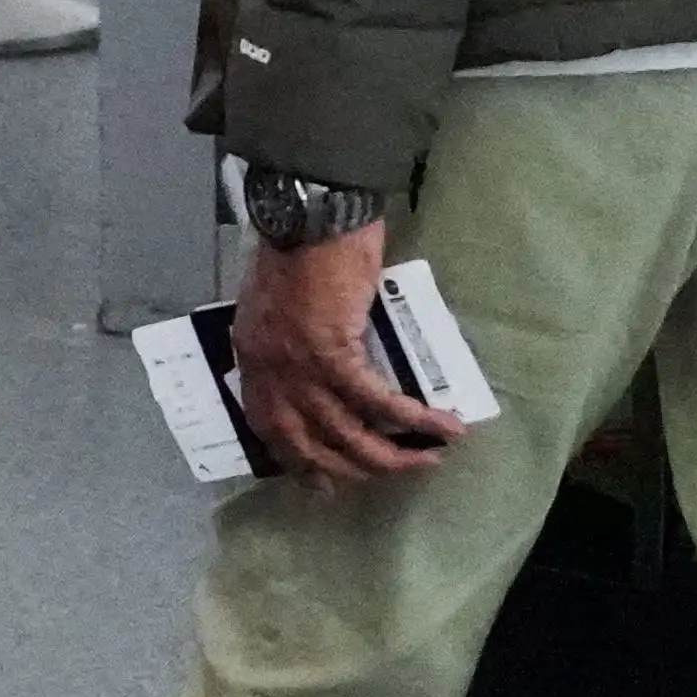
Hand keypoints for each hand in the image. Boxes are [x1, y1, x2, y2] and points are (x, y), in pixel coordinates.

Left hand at [230, 223, 459, 486]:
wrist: (309, 214)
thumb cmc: (299, 248)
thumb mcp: (279, 302)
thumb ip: (289, 338)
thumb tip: (318, 363)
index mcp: (252, 356)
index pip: (268, 425)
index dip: (297, 459)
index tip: (322, 482)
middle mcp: (269, 370)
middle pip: (307, 442)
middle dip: (351, 468)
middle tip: (388, 472)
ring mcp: (297, 366)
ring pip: (346, 433)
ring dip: (391, 456)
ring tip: (427, 460)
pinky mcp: (333, 353)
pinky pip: (377, 401)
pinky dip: (413, 419)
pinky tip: (444, 427)